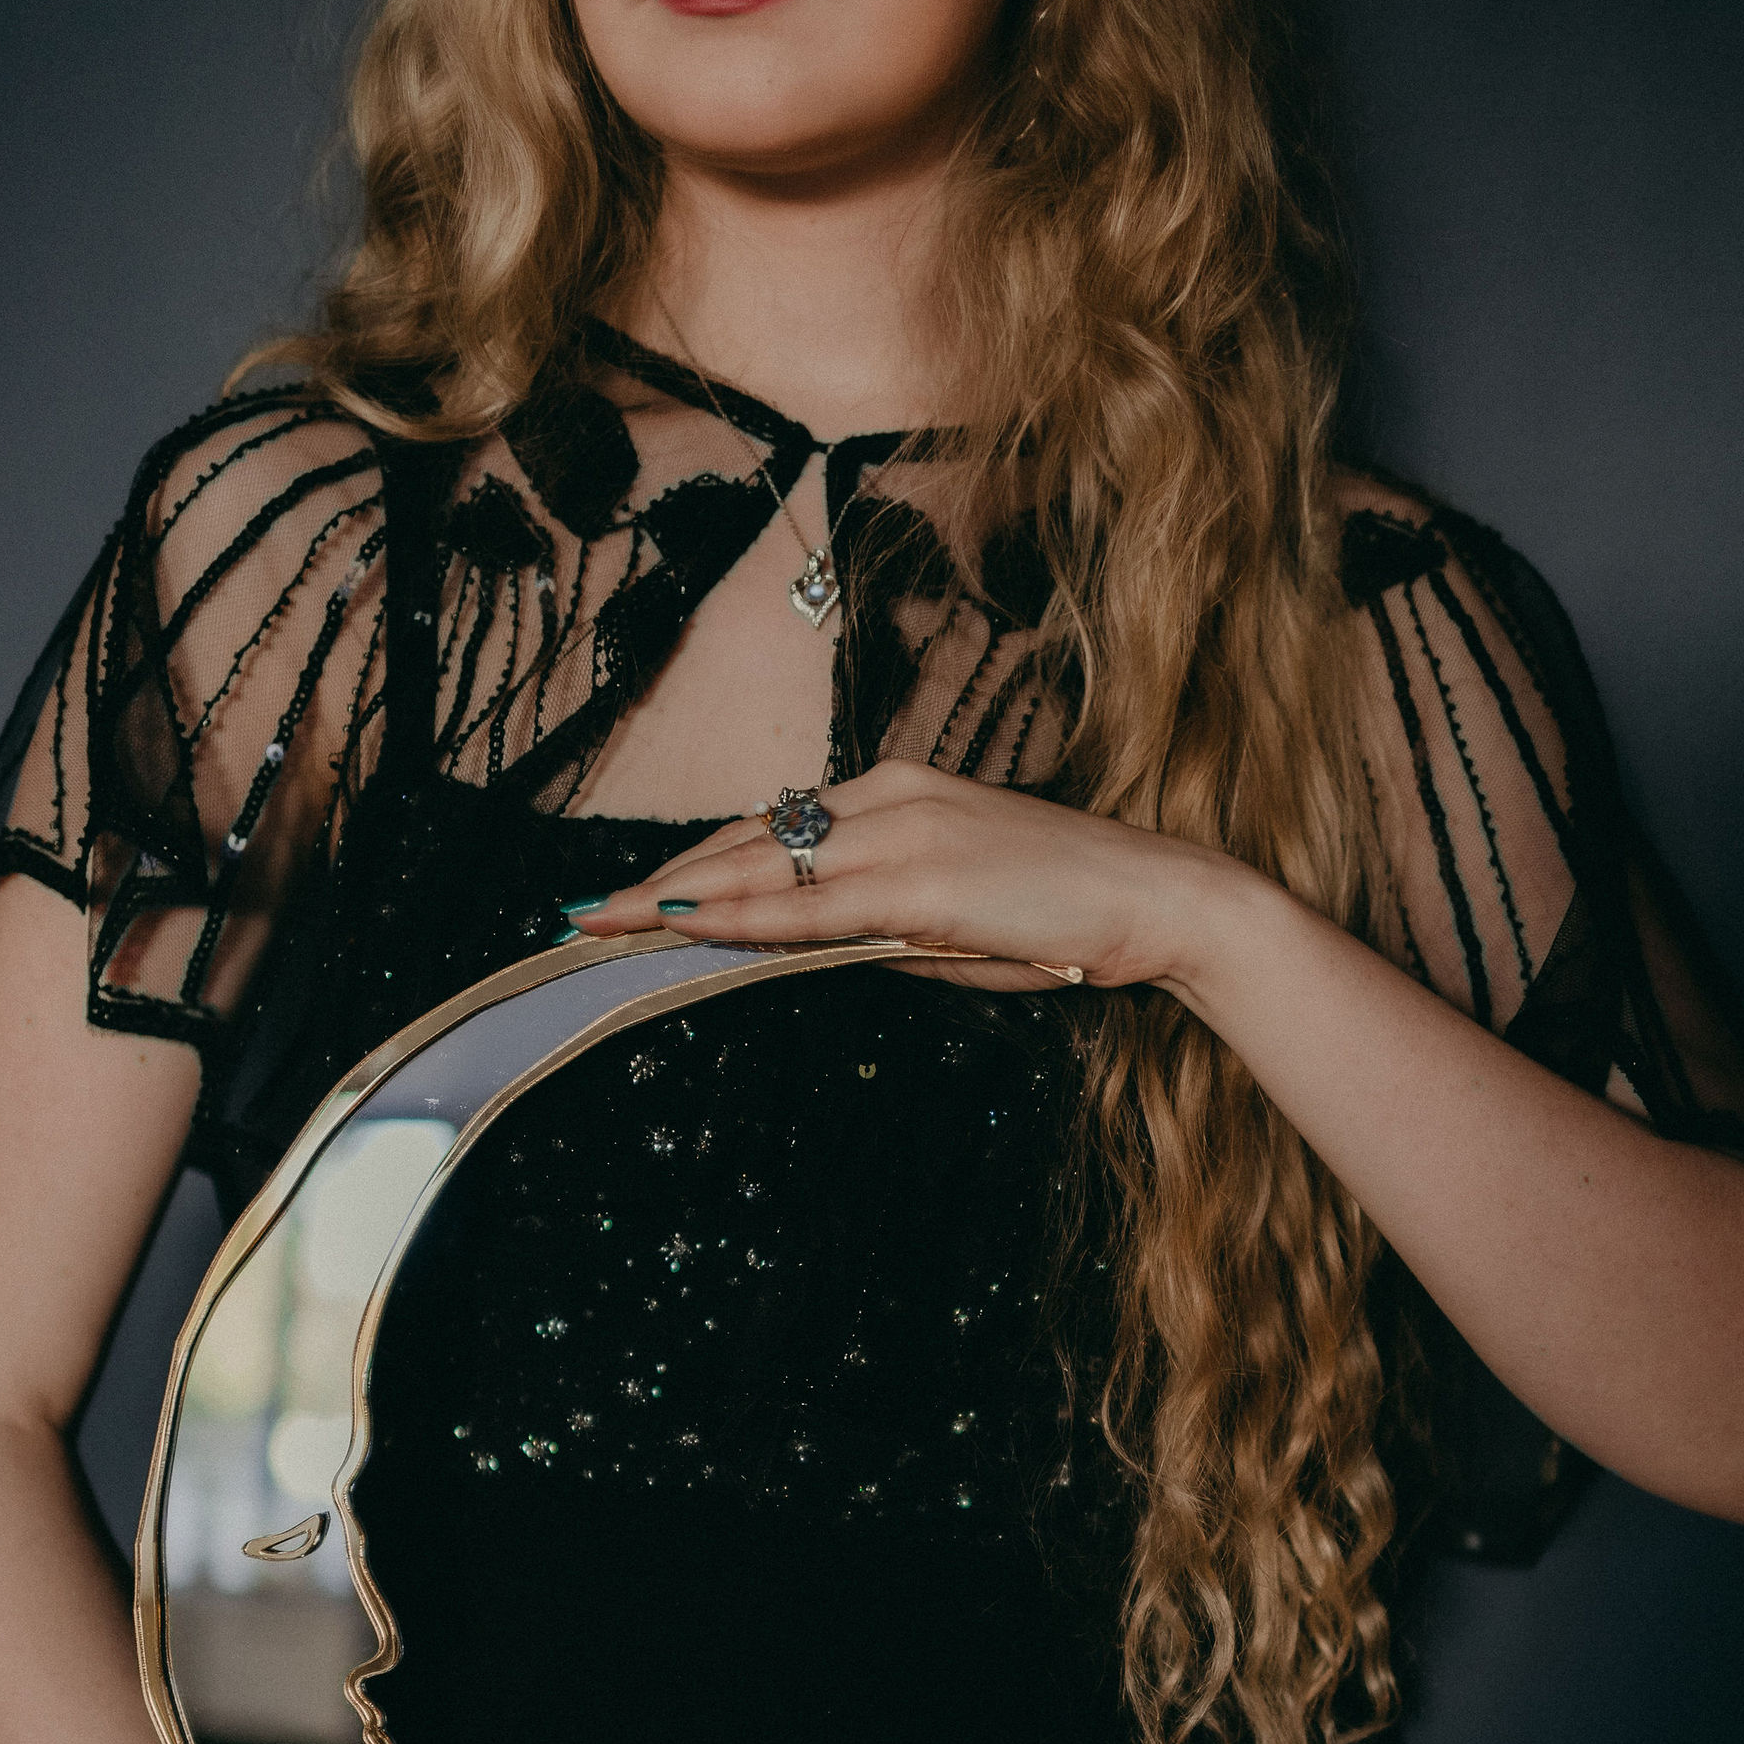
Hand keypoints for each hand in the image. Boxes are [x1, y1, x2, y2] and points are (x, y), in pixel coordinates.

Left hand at [576, 761, 1248, 992]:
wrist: (1159, 902)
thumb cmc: (1068, 915)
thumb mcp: (958, 917)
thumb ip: (885, 925)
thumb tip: (824, 948)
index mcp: (898, 795)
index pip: (772, 832)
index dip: (695, 866)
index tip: (633, 895)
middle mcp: (890, 798)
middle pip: (748, 841)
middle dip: (661, 883)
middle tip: (583, 915)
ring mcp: (906, 832)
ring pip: (765, 869)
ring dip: (677, 901)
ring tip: (606, 924)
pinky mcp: (926, 881)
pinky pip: (815, 906)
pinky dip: (744, 917)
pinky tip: (690, 927)